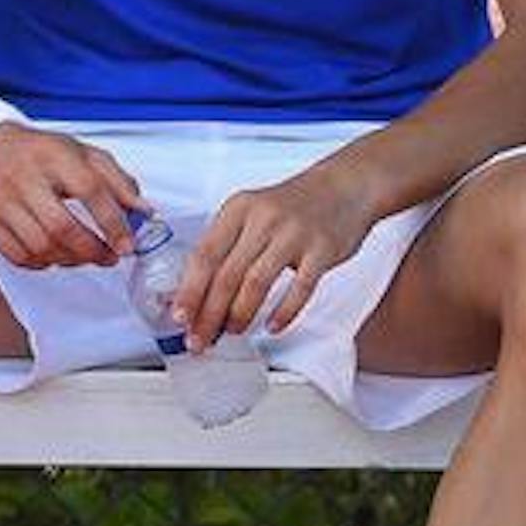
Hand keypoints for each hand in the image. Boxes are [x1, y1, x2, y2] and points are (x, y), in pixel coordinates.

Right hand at [0, 123, 142, 273]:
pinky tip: (55, 256)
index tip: (127, 244)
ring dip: (70, 260)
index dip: (112, 222)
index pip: (89, 190)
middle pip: (62, 227)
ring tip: (84, 256)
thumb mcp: (80, 152)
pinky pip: (18, 256)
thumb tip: (143, 211)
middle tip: (109, 256)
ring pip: (40, 246)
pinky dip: (43, 263)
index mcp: (53, 154)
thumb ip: (116, 179)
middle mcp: (23, 176)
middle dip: (93, 250)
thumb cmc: (37, 152)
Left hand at [180, 162, 377, 347]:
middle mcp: (263, 218)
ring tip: (233, 331)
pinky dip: (283, 312)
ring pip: (256, 283)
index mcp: (238, 208)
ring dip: (240, 315)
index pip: (204, 255)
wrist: (346, 185)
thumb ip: (227, 246)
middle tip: (200, 339)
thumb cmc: (294, 206)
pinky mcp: (322, 249)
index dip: (189, 291)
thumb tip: (197, 292)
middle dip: (209, 314)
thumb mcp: (253, 213)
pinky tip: (273, 326)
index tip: (179, 317)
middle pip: (226, 275)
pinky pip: (299, 288)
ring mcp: (294, 233)